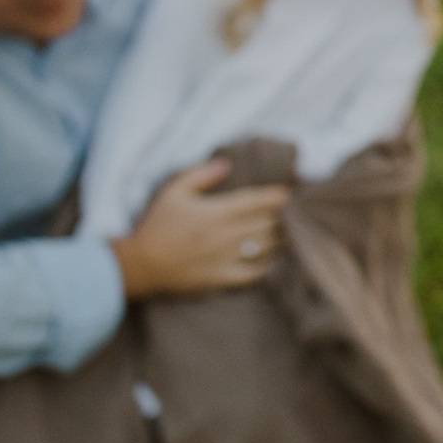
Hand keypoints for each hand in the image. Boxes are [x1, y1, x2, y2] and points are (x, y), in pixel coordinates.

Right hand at [110, 158, 290, 298]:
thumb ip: (202, 175)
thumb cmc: (158, 225)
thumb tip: (227, 163)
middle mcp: (227, 235)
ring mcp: (227, 259)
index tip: (292, 192)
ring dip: (284, 239)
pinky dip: (271, 267)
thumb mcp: (174, 191)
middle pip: (270, 224)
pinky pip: (256, 275)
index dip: (279, 196)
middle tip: (300, 212)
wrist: (141, 265)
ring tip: (295, 233)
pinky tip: (279, 260)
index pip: (259, 201)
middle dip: (287, 217)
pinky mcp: (223, 280)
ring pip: (268, 247)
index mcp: (218, 212)